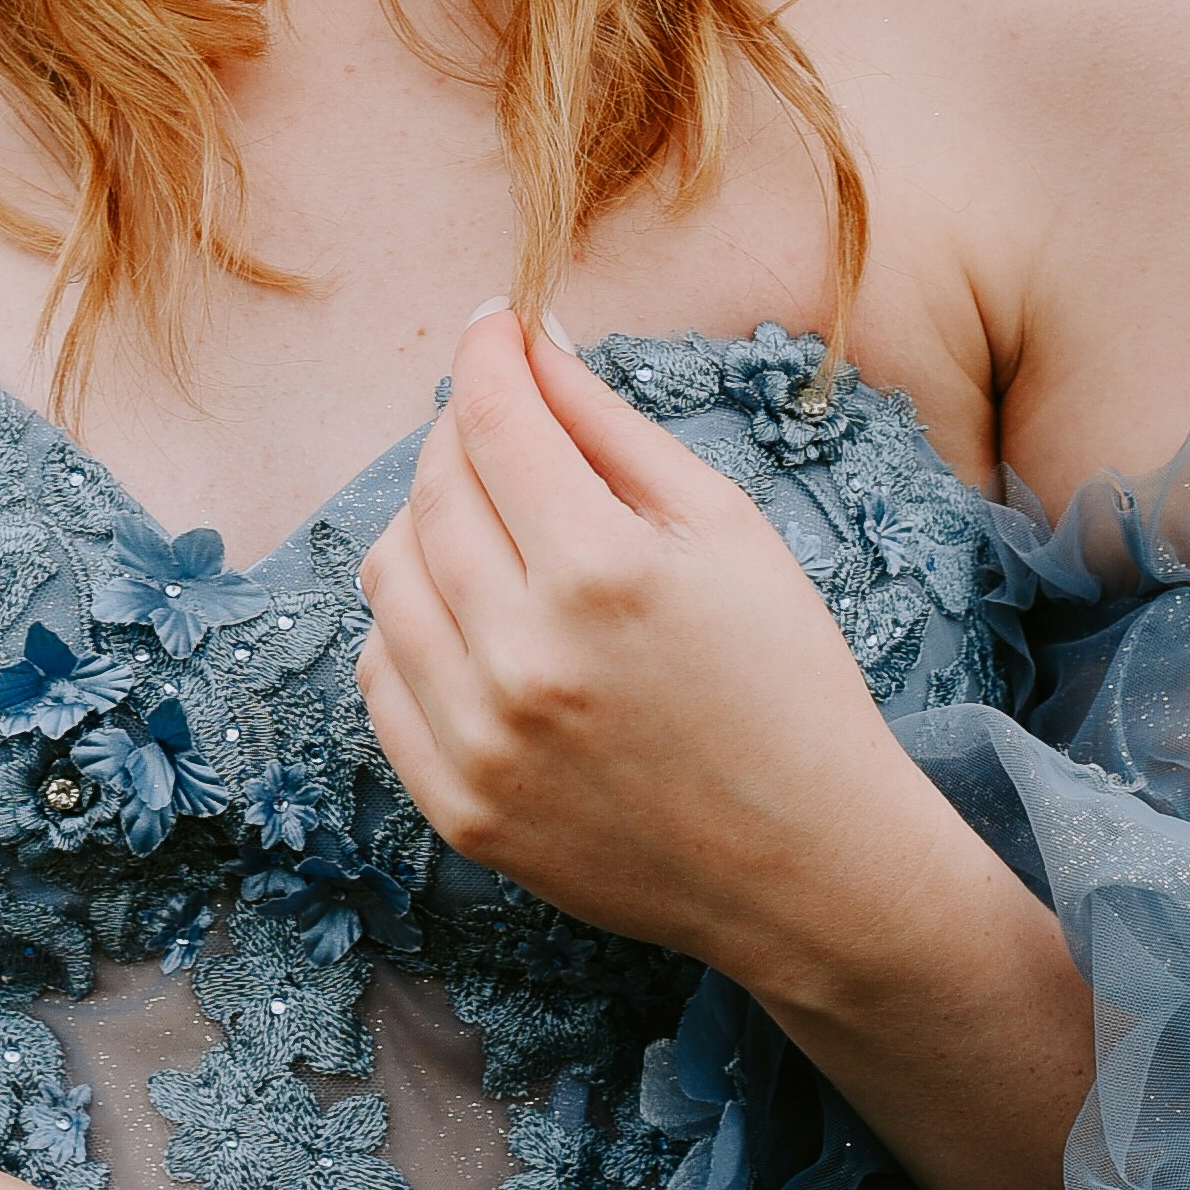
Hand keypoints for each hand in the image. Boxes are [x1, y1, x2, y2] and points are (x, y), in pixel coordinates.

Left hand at [355, 309, 1093, 1189]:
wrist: (808, 862)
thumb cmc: (784, 678)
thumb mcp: (725, 527)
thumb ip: (612, 427)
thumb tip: (525, 344)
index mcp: (603, 571)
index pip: (492, 419)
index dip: (486, 353)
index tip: (493, 327)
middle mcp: (525, 656)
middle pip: (431, 491)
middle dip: (459, 434)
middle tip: (501, 425)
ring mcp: (480, 741)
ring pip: (389, 578)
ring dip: (426, 524)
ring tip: (490, 524)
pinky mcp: (457, 806)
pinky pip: (382, 675)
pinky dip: (413, 623)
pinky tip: (474, 616)